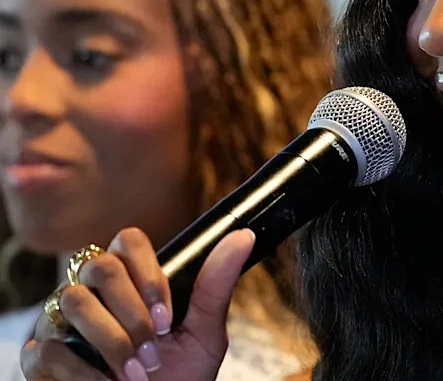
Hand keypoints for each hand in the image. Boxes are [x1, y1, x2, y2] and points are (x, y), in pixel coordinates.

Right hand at [20, 227, 253, 380]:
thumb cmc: (178, 378)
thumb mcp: (203, 334)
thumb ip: (215, 286)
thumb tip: (242, 236)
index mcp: (131, 281)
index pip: (128, 241)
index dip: (148, 272)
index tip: (168, 315)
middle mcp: (92, 292)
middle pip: (100, 266)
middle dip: (132, 311)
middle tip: (155, 346)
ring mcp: (61, 321)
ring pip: (73, 300)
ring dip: (112, 341)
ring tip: (137, 372)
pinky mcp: (39, 356)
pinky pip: (49, 347)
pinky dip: (84, 372)